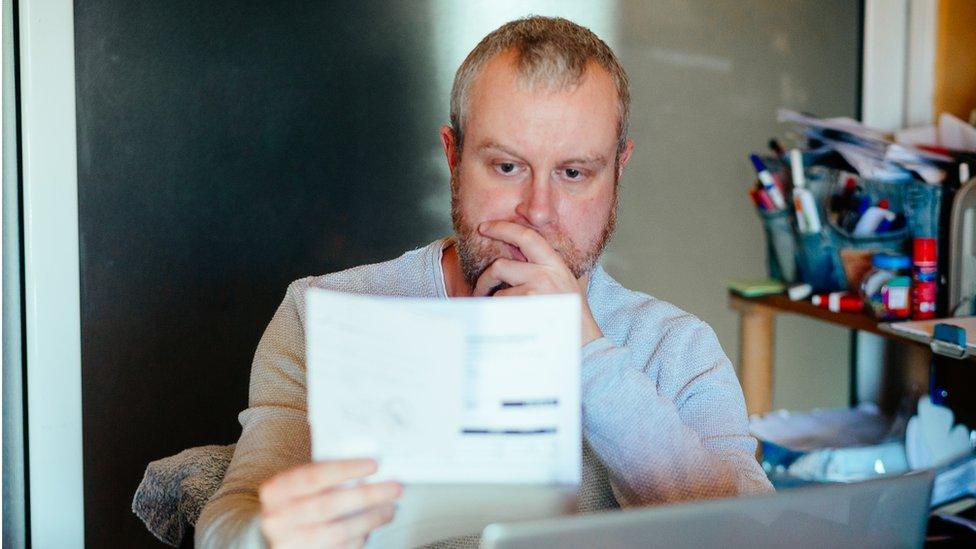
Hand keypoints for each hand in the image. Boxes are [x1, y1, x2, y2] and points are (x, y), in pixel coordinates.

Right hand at [259, 458, 400, 548]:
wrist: (270, 535)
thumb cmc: (294, 502)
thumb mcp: (299, 485)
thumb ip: (325, 476)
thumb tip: (370, 469)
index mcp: (276, 491)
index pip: (314, 476)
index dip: (345, 470)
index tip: (374, 465)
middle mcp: (278, 518)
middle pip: (329, 505)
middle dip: (367, 496)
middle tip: (394, 488)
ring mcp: (289, 542)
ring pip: (338, 532)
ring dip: (370, 519)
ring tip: (389, 509)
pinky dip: (360, 538)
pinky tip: (372, 527)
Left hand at [472, 220, 603, 345]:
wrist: (586, 344)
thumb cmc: (574, 319)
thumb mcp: (569, 286)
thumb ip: (551, 271)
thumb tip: (529, 259)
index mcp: (556, 264)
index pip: (526, 236)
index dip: (502, 228)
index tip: (484, 227)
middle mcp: (546, 272)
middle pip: (500, 265)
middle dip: (484, 279)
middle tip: (479, 290)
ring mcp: (537, 289)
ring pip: (498, 291)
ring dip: (493, 305)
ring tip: (499, 315)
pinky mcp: (529, 305)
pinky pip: (501, 308)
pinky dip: (499, 317)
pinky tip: (508, 324)